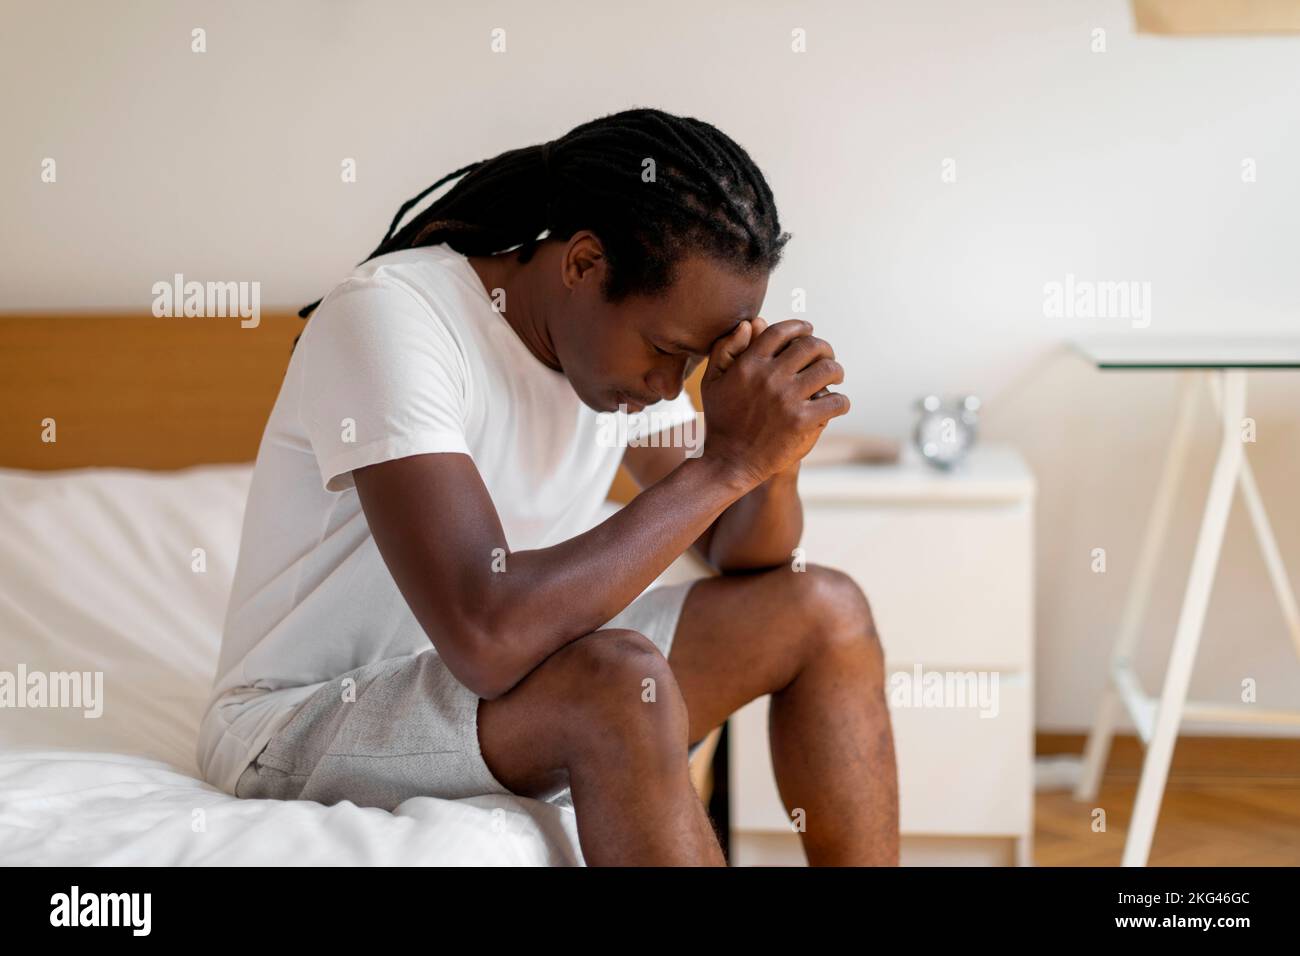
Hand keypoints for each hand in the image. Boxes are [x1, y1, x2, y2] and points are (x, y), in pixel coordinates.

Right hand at [699, 316, 848, 487]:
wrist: (729, 462)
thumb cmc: (721, 421)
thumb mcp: (712, 381)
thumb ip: (726, 349)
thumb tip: (751, 323)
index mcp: (749, 364)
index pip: (782, 331)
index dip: (800, 327)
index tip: (808, 330)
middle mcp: (769, 376)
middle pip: (810, 346)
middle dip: (824, 348)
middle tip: (827, 356)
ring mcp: (787, 398)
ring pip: (828, 370)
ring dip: (837, 371)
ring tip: (836, 377)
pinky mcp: (802, 421)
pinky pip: (835, 402)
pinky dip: (841, 402)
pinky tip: (838, 404)